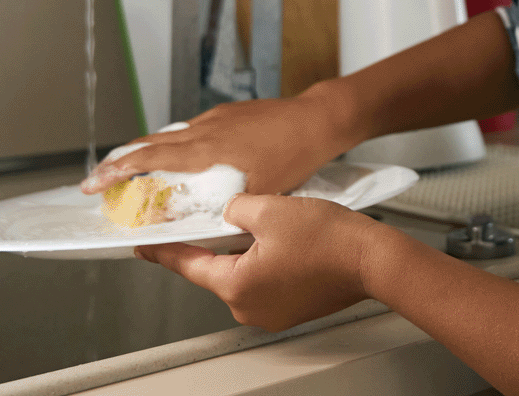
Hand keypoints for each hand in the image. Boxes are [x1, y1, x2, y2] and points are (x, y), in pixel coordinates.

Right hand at [81, 94, 347, 195]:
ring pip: (168, 135)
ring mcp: (215, 118)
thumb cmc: (294, 154)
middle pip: (148, 142)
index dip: (115, 170)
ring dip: (144, 152)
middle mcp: (204, 129)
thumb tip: (201, 231)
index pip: (147, 156)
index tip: (92, 183)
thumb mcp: (258, 193)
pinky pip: (189, 130)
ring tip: (127, 171)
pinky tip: (175, 157)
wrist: (318, 120)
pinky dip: (172, 144)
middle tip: (98, 180)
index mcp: (206, 147)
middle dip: (118, 162)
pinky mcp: (226, 114)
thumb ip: (226, 211)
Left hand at [136, 194, 393, 331]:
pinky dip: (268, 261)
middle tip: (225, 217)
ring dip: (248, 250)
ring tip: (269, 225)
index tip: (144, 246)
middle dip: (220, 243)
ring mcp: (273, 312)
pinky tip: (287, 240)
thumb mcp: (269, 208)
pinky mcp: (292, 308)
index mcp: (235, 286)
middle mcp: (249, 307)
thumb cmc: (330, 240)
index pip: (187, 265)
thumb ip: (235, 207)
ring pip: (245, 273)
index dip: (163, 250)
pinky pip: (267, 281)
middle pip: (218, 269)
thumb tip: (228, 211)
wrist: (374, 260)